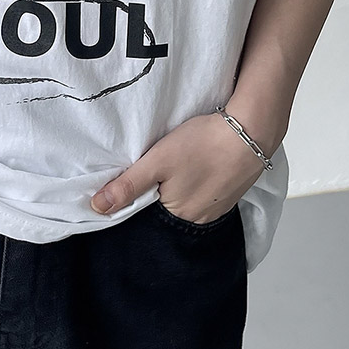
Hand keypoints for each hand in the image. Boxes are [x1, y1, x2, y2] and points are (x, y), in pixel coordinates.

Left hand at [89, 112, 268, 222]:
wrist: (250, 130)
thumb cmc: (203, 144)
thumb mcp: (157, 161)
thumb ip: (127, 185)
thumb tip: (98, 208)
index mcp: (178, 215)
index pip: (146, 214)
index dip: (137, 197)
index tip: (134, 179)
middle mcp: (199, 218)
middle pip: (167, 207)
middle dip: (158, 191)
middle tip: (157, 166)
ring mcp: (217, 206)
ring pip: (186, 198)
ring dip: (178, 185)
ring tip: (177, 164)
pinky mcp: (229, 192)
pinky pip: (204, 192)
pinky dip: (197, 180)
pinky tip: (195, 165)